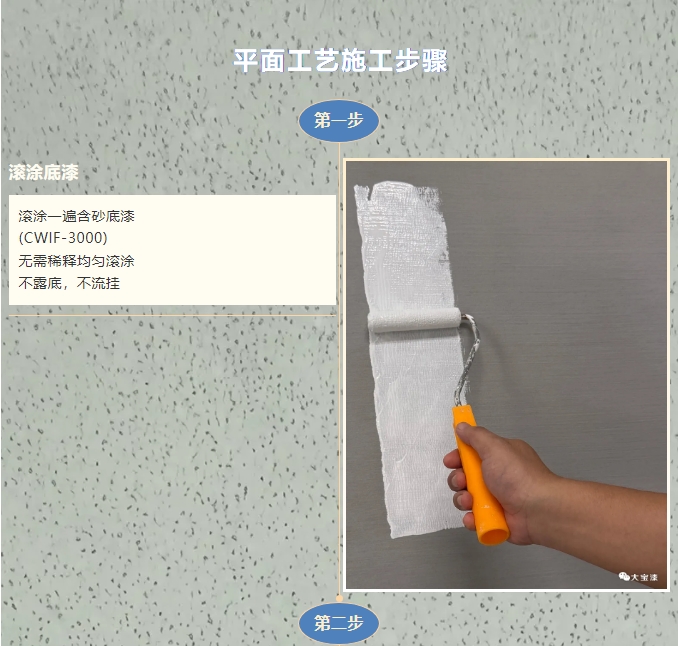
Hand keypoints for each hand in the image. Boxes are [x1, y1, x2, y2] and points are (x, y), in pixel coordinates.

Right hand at [443, 423, 555, 544]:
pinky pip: (475, 518)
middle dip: (457, 479)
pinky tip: (473, 517)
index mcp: (500, 457)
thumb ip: (476, 436)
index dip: (458, 458)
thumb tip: (462, 426)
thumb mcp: (494, 447)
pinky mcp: (495, 519)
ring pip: (467, 497)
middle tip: (462, 482)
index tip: (450, 462)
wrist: (538, 510)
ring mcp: (496, 499)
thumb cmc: (516, 475)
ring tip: (469, 501)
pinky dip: (471, 518)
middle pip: (465, 476)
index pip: (472, 454)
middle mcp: (497, 476)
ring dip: (462, 499)